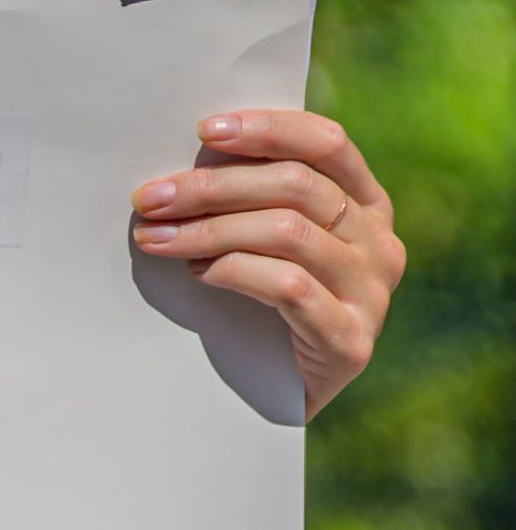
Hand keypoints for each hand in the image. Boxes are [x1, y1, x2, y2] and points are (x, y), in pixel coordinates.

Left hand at [131, 109, 402, 419]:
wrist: (277, 401)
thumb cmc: (260, 308)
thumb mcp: (265, 242)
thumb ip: (253, 199)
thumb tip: (186, 157)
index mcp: (367, 205)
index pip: (327, 144)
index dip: (267, 128)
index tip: (205, 130)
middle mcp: (380, 244)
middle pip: (296, 186)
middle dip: (211, 187)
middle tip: (150, 198)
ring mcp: (372, 294)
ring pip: (287, 232)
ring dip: (210, 229)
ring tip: (158, 238)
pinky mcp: (350, 341)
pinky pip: (289, 286)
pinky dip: (234, 271)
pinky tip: (198, 273)